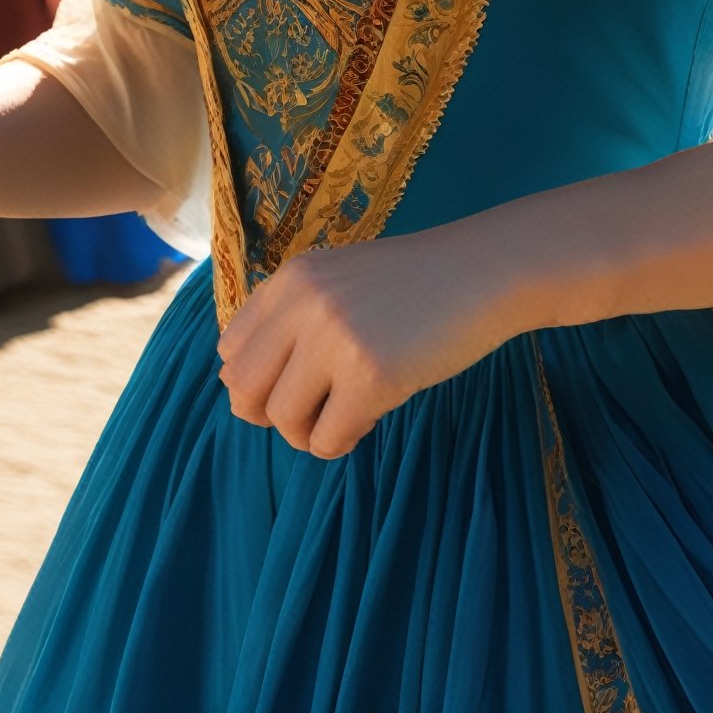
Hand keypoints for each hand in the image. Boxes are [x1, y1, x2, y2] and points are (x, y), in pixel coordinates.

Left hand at [216, 225, 517, 458]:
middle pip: (243, 391)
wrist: (481, 271)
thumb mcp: (339, 282)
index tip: (296, 382)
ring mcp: (335, 339)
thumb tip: (241, 397)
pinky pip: (326, 441)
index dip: (258, 380)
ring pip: (283, 421)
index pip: (230, 350)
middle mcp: (303, 304)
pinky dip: (344, 441)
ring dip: (311, 431)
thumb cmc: (412, 284)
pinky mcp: (370, 376)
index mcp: (291, 279)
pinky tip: (373, 414)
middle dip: (273, 414)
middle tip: (313, 410)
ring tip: (348, 410)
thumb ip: (291, 321)